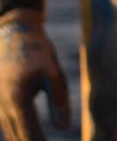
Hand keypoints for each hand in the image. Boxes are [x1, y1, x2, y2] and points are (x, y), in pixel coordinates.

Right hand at [0, 8, 69, 140]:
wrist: (12, 33)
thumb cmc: (36, 50)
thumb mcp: (52, 71)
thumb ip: (57, 100)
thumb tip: (63, 128)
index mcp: (17, 102)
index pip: (29, 137)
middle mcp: (3, 108)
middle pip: (18, 139)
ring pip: (10, 133)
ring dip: (24, 140)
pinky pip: (6, 124)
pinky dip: (18, 132)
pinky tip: (28, 135)